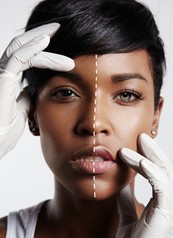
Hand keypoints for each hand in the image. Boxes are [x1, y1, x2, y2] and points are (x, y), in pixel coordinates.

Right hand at [0, 22, 74, 158]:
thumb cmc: (5, 129)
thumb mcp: (24, 109)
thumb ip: (28, 97)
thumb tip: (35, 91)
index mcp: (10, 79)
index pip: (27, 56)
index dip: (42, 48)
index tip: (60, 45)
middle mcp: (5, 73)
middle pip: (23, 45)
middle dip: (41, 34)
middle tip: (59, 27)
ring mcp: (2, 74)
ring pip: (21, 47)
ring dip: (41, 38)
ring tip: (58, 32)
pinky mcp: (3, 78)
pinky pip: (18, 58)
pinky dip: (33, 48)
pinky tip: (45, 42)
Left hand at [115, 133, 172, 237]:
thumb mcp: (127, 216)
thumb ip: (126, 199)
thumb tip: (121, 182)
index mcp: (158, 203)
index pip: (155, 174)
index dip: (146, 157)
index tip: (133, 145)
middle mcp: (165, 202)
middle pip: (162, 169)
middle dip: (152, 150)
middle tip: (140, 135)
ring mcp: (167, 207)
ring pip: (164, 172)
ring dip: (149, 155)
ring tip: (136, 142)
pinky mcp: (165, 213)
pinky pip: (161, 185)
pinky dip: (150, 170)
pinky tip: (136, 160)